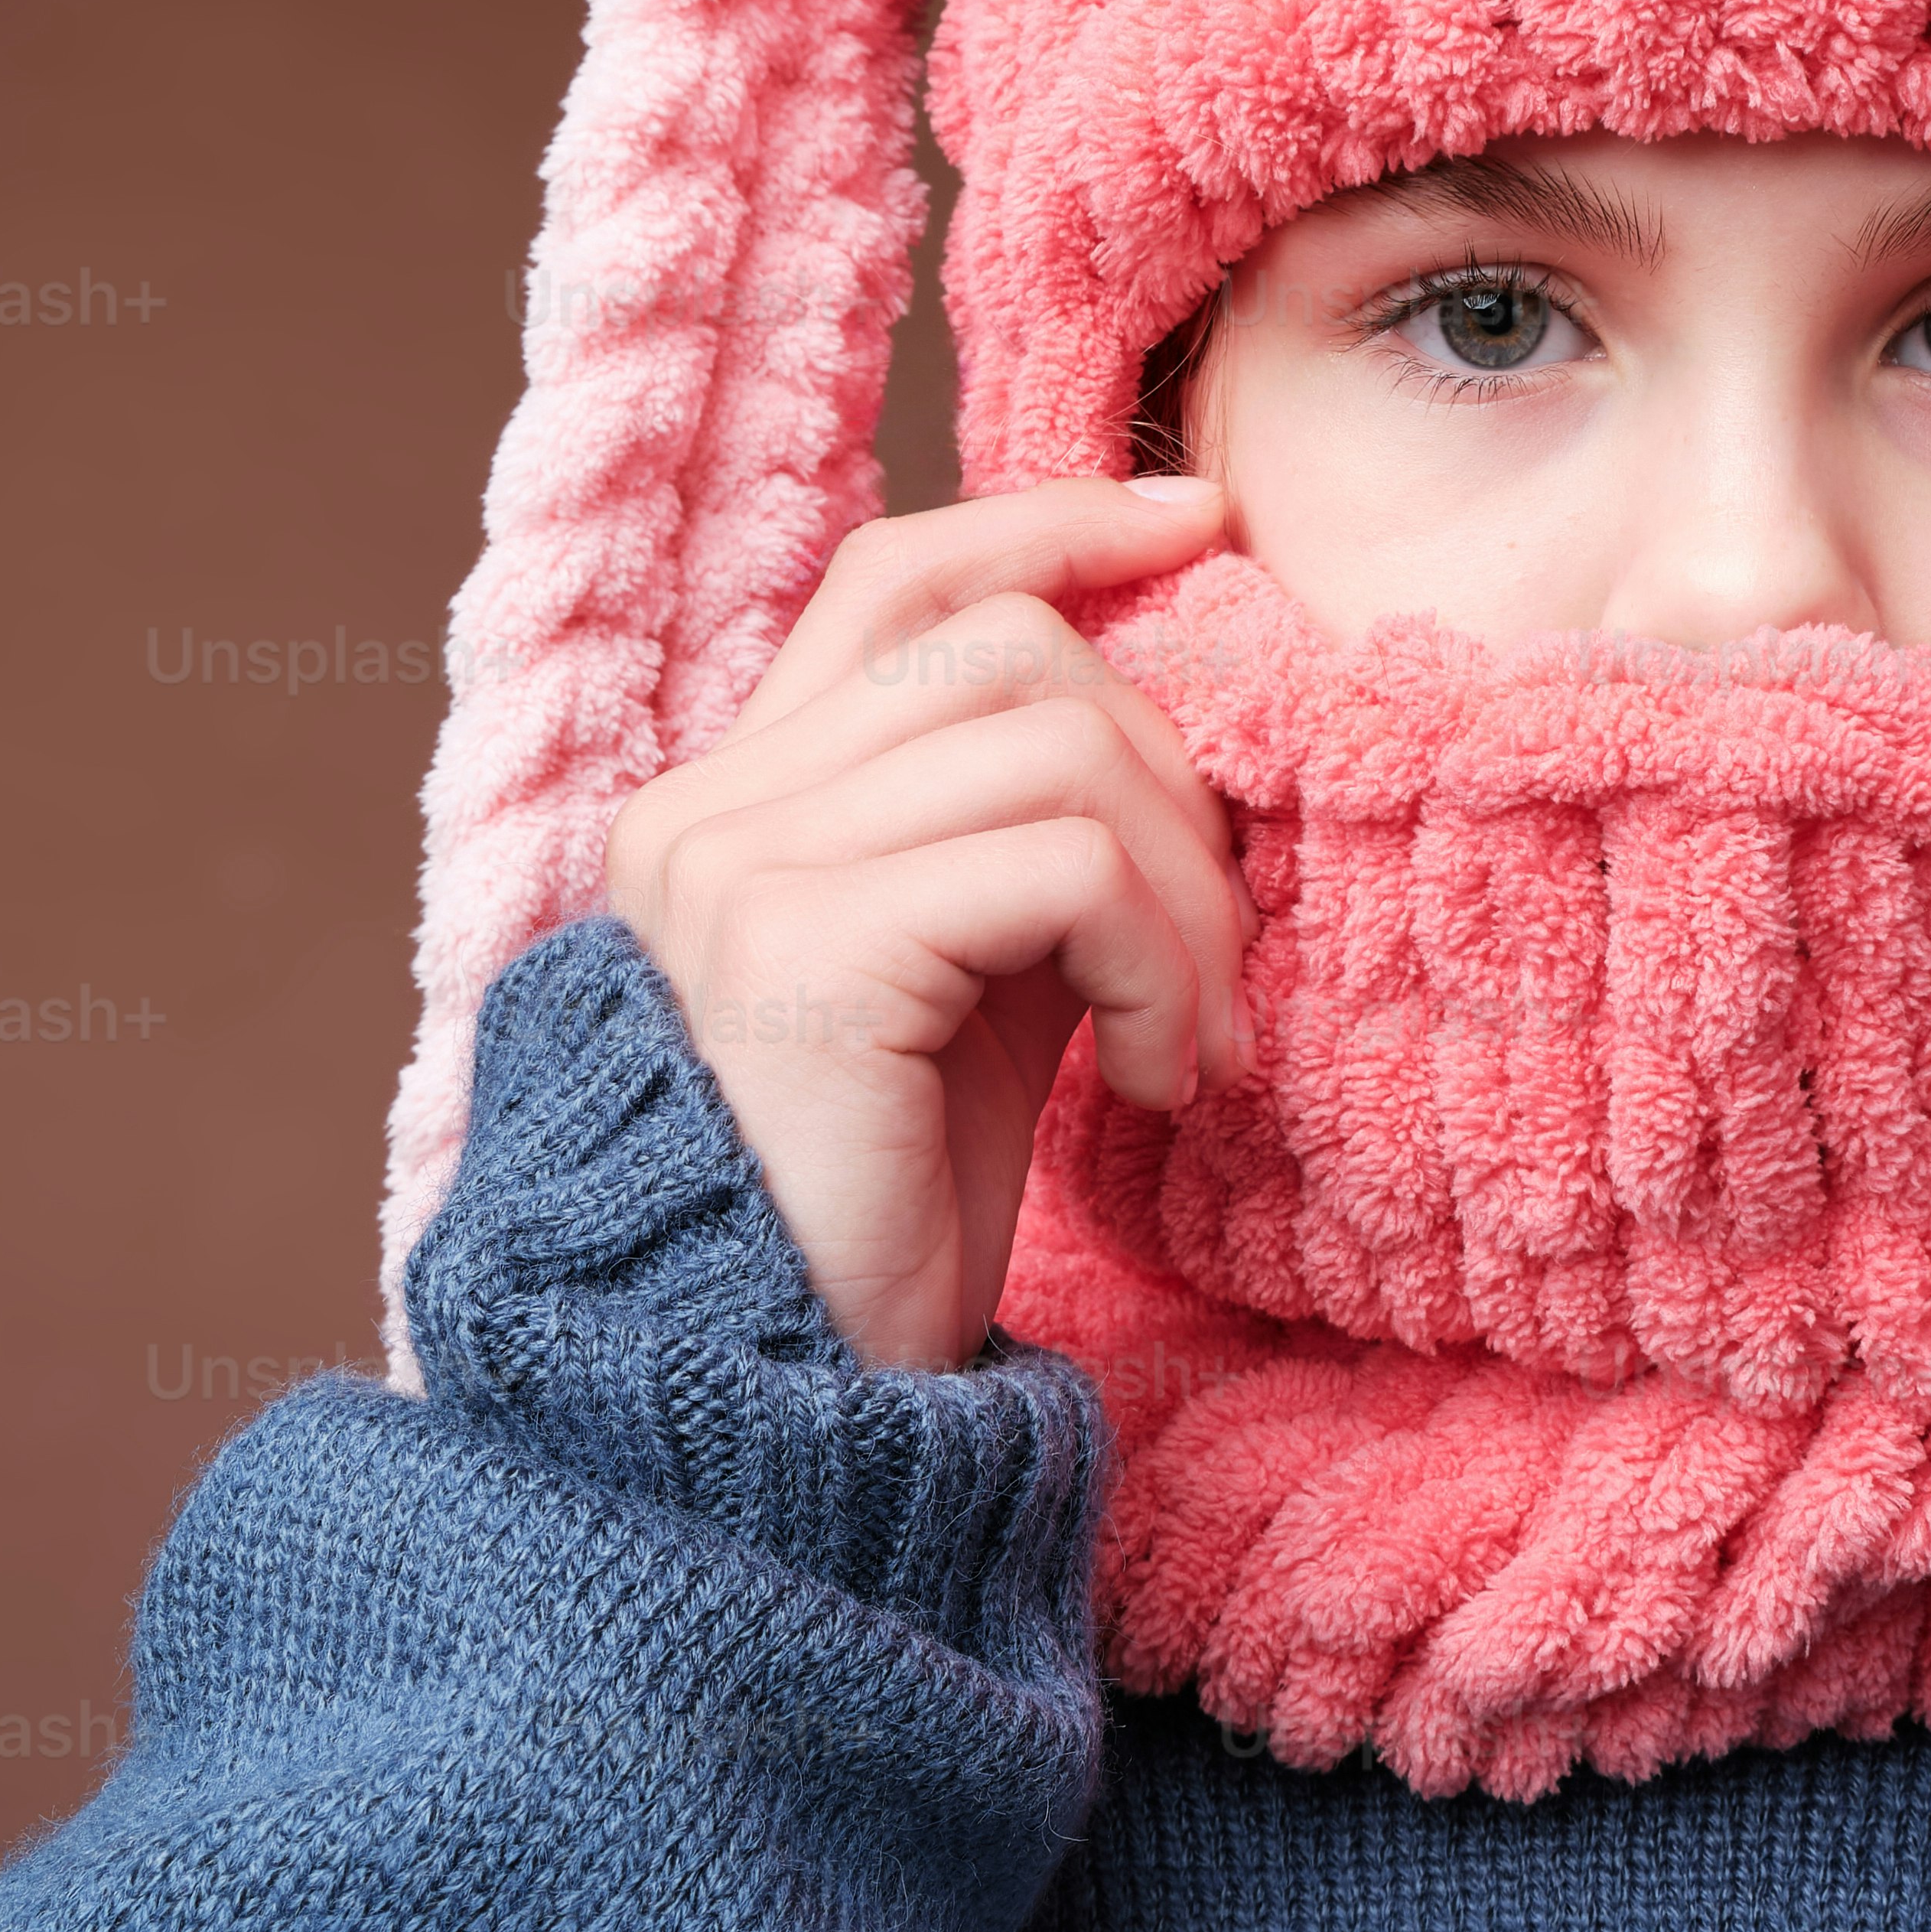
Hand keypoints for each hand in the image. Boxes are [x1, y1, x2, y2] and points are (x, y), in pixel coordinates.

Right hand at [603, 480, 1248, 1369]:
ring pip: (1061, 744)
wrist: (781, 1404)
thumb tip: (1186, 716)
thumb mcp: (981, 989)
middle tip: (1218, 962)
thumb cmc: (888, 1212)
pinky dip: (1161, 965)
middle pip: (1015, 650)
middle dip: (1172, 782)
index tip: (1207, 529)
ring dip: (1186, 896)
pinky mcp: (807, 947)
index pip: (901, 577)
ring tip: (1194, 1039)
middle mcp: (712, 809)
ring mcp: (744, 867)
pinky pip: (1066, 864)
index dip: (1056, 527)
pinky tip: (1157, 1083)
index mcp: (741, 800)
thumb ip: (1032, 846)